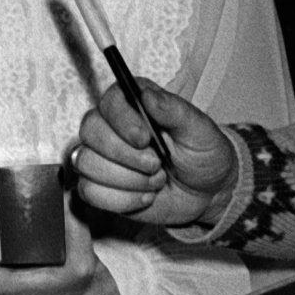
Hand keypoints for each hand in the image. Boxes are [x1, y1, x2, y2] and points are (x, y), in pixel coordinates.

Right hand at [73, 80, 236, 226]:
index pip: (108, 102)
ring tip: (155, 181)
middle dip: (125, 156)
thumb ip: (173, 109)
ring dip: (127, 180)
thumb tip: (147, 95)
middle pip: (90, 132)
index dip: (122, 121)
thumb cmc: (203, 154)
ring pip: (87, 163)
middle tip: (157, 165)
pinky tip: (143, 197)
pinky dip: (121, 200)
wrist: (207, 192)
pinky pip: (90, 192)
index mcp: (132, 103)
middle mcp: (110, 125)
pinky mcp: (100, 185)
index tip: (145, 138)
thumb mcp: (199, 129)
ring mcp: (101, 156)